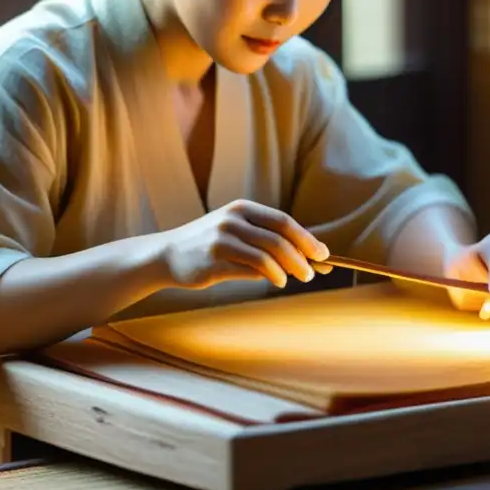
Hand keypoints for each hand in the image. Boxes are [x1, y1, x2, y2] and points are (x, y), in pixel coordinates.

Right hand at [158, 199, 331, 289]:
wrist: (167, 255)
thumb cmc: (209, 246)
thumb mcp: (236, 232)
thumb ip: (265, 240)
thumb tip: (306, 256)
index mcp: (242, 208)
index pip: (282, 221)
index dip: (305, 238)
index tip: (322, 253)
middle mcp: (233, 219)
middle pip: (278, 237)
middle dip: (301, 256)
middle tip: (312, 272)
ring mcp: (222, 238)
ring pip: (268, 254)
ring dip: (288, 269)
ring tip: (296, 278)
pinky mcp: (214, 259)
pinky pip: (250, 268)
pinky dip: (270, 276)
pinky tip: (278, 281)